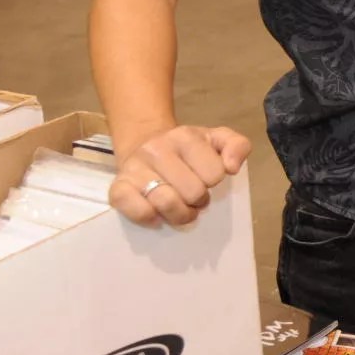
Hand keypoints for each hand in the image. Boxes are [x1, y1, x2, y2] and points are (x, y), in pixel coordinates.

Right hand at [110, 125, 250, 226]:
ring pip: (166, 202)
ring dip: (180, 214)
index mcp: (184, 136)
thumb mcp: (216, 139)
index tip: (207, 181)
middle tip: (194, 199)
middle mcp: (157, 149)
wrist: (144, 143)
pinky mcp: (118, 187)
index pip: (215, 173)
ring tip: (181, 209)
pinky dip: (151, 218)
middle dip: (198, 201)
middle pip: (192, 192)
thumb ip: (237, 145)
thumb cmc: (187, 149)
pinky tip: (158, 215)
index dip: (214, 182)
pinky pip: (137, 211)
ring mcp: (135, 168)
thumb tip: (232, 168)